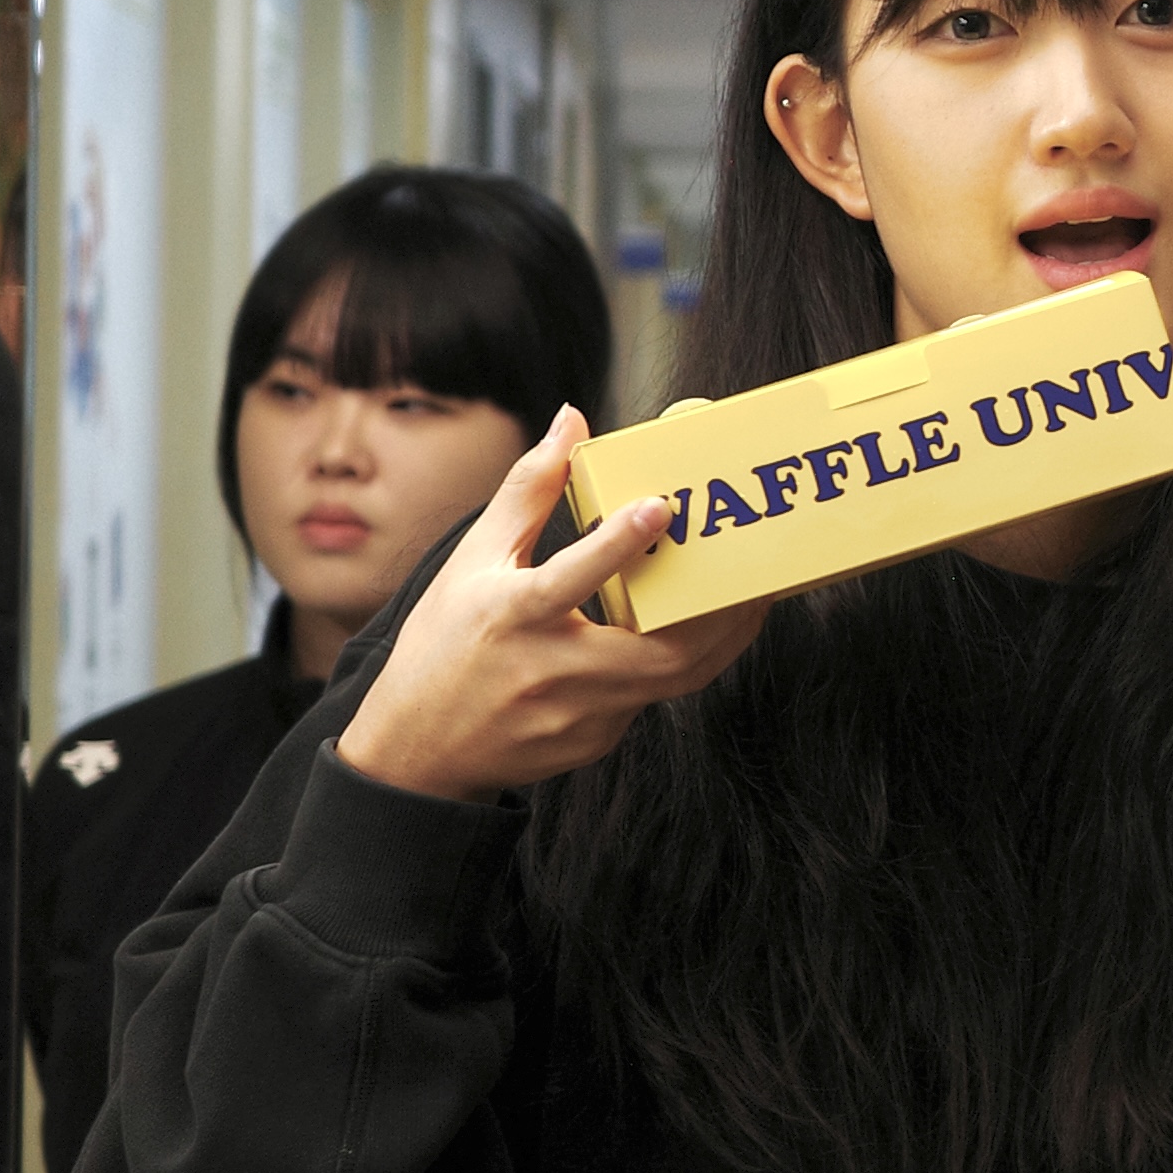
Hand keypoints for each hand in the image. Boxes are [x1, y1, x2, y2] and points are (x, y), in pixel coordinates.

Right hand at [340, 410, 770, 801]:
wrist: (417, 750)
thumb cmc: (442, 646)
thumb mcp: (473, 562)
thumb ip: (528, 492)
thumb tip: (571, 421)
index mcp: (512, 617)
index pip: (570, 579)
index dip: (617, 545)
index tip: (660, 507)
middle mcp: (550, 672)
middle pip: (660, 652)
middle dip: (719, 614)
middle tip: (756, 574)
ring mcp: (577, 716)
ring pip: (672, 679)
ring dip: (717, 638)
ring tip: (747, 598)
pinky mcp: (594, 741)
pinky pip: (649, 700)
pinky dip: (674, 665)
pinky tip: (690, 636)